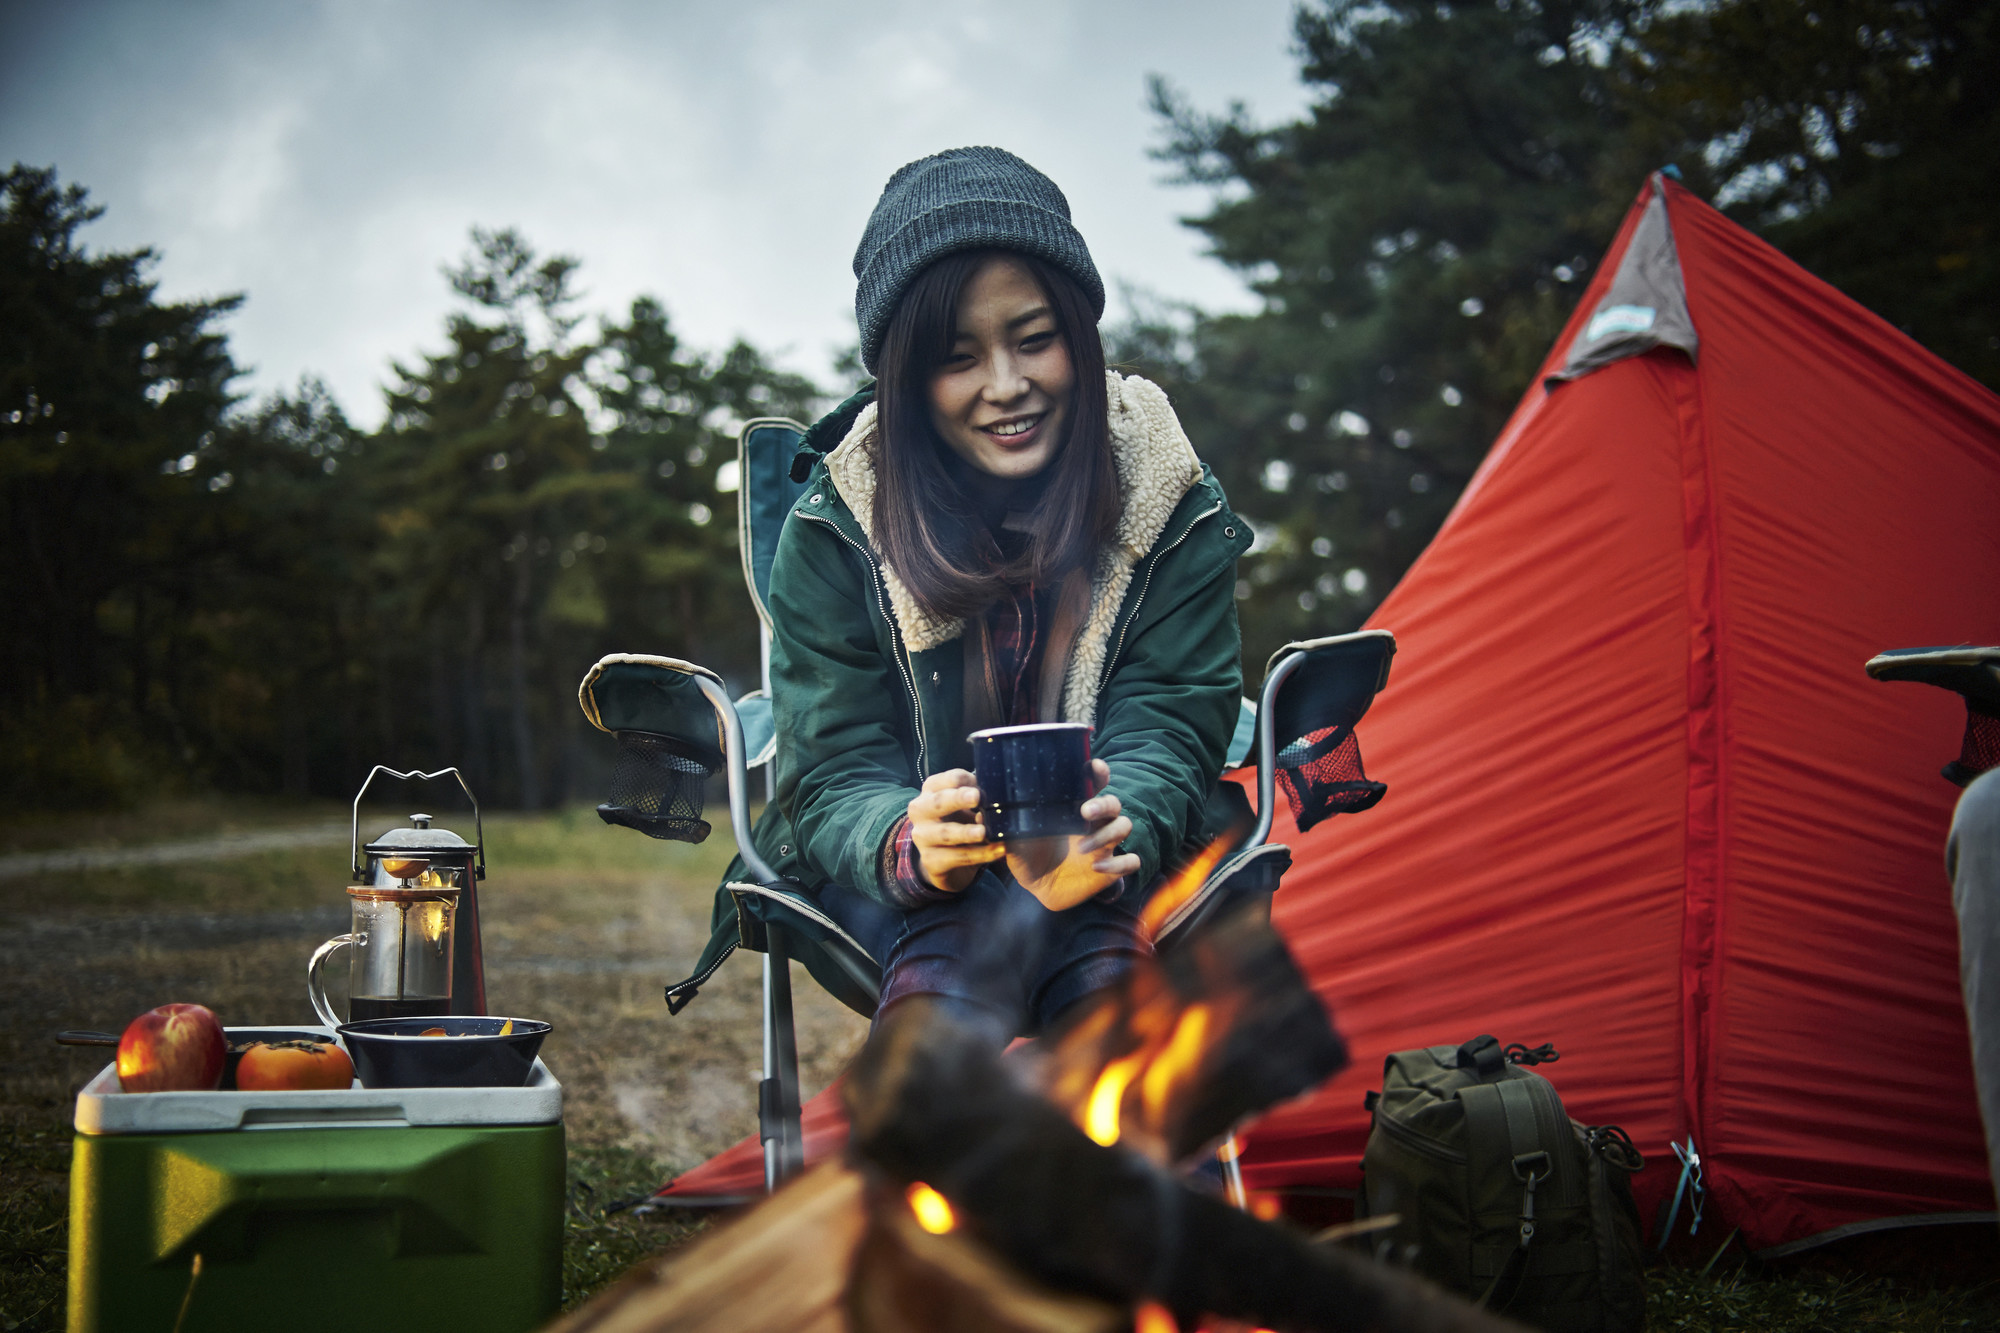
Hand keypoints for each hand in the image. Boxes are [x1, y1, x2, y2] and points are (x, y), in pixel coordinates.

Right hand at [907, 769, 1003, 892]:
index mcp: (931, 790)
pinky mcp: (930, 860)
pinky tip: (997, 851)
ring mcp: (923, 837)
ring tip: (983, 832)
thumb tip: (994, 801)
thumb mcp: (966, 807)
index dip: (964, 780)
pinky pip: (957, 857)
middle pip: (938, 802)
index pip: (946, 779)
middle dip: (958, 798)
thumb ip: (977, 800)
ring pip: (946, 833)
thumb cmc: (958, 822)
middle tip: (976, 797)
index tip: (981, 785)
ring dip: (966, 832)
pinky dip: (979, 854)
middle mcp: (921, 811)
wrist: (944, 859)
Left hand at [1006, 759, 1140, 911]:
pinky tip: (1098, 868)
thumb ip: (1002, 819)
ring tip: (1084, 847)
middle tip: (1084, 812)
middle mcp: (1093, 822)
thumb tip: (979, 803)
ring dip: (1107, 834)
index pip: (1094, 782)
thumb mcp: (1013, 834)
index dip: (1099, 772)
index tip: (1094, 767)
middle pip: (1114, 802)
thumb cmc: (1026, 853)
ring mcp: (1104, 844)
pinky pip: (1130, 862)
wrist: (1035, 887)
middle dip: (1104, 803)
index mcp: (1072, 807)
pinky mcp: (1109, 869)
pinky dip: (1119, 864)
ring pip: (1124, 827)